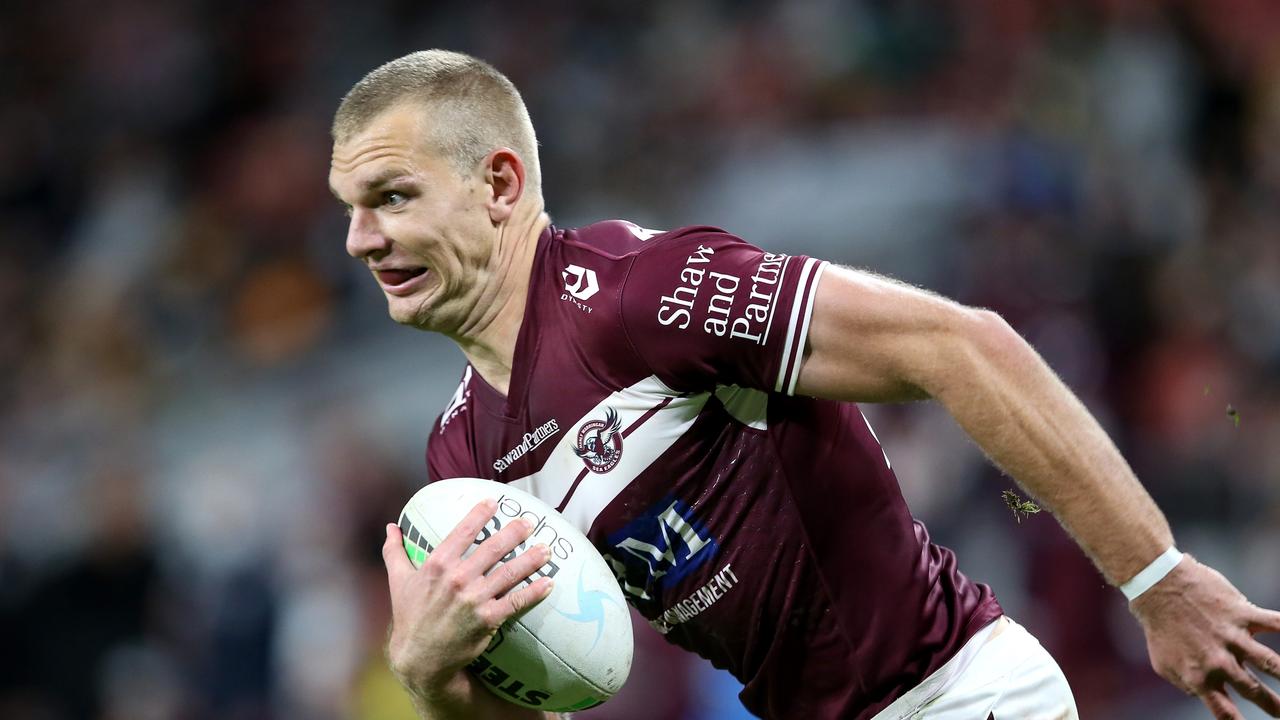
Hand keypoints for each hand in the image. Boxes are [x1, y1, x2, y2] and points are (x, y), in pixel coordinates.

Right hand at [382, 499, 554, 702]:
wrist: (420, 658)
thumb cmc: (410, 616)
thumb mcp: (398, 581)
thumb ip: (394, 551)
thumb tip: (390, 527)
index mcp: (437, 564)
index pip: (463, 531)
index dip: (480, 514)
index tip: (494, 502)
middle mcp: (457, 578)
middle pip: (493, 548)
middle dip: (515, 532)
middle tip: (530, 522)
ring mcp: (474, 599)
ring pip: (509, 572)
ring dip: (531, 559)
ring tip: (547, 549)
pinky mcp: (488, 619)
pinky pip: (516, 601)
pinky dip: (534, 592)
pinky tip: (548, 583)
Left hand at [1129, 554, 1279, 718]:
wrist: (1156, 586)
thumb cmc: (1160, 627)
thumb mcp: (1163, 664)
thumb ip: (1185, 683)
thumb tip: (1200, 694)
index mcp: (1199, 677)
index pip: (1224, 712)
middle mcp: (1219, 661)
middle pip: (1254, 691)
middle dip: (1273, 705)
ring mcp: (1232, 637)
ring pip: (1272, 663)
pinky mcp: (1242, 613)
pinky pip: (1276, 622)